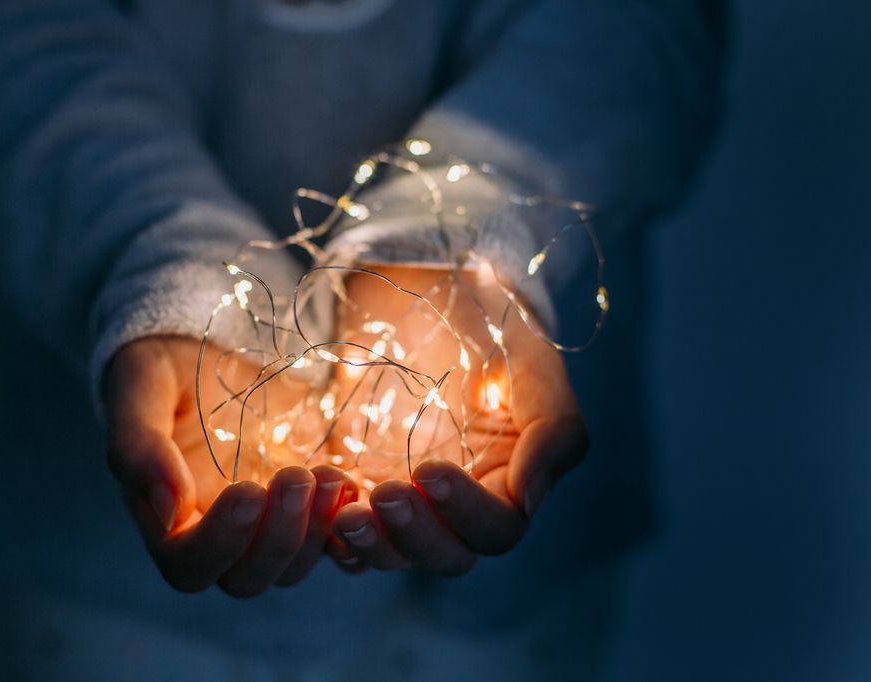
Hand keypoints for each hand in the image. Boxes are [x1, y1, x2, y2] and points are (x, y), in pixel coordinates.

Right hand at [104, 335, 356, 595]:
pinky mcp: (306, 508)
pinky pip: (333, 541)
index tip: (247, 491)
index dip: (220, 542)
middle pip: (248, 578)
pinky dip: (347, 525)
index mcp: (168, 520)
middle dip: (279, 537)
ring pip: (294, 566)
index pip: (190, 565)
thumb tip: (169, 512)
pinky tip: (353, 484)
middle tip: (298, 477)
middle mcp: (219, 535)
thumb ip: (139, 449)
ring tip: (331, 476)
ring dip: (317, 531)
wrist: (210, 349)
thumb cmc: (165, 372)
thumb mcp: (140, 389)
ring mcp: (266, 525)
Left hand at [326, 265, 588, 574]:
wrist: (428, 290)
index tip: (431, 469)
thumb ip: (553, 433)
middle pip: (444, 555)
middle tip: (384, 492)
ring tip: (344, 511)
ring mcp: (406, 499)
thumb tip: (528, 501)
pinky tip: (318, 498)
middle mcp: (458, 505)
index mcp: (508, 484)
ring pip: (392, 553)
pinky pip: (343, 530)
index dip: (466, 512)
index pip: (496, 529)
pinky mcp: (357, 483)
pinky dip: (329, 528)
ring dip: (370, 543)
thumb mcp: (533, 367)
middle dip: (414, 534)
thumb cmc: (490, 326)